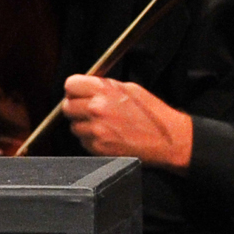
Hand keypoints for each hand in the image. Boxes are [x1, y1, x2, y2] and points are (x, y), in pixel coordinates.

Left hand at [59, 72, 194, 166]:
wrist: (167, 140)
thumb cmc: (152, 113)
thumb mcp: (129, 89)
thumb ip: (104, 86)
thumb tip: (86, 87)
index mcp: (104, 90)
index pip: (70, 85)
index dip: (74, 89)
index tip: (78, 93)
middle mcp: (96, 109)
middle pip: (67, 106)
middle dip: (76, 107)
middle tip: (88, 110)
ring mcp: (96, 130)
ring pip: (74, 126)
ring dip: (83, 125)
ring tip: (103, 124)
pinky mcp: (98, 148)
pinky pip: (83, 141)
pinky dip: (91, 139)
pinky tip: (108, 136)